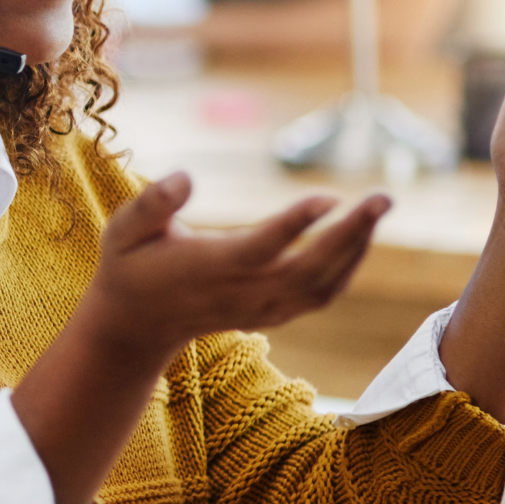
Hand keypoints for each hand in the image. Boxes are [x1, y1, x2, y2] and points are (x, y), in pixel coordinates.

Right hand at [74, 174, 391, 368]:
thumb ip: (151, 204)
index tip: (330, 197)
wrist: (136, 327)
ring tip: (378, 207)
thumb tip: (186, 176)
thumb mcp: (121, 232)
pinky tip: (361, 236)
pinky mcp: (271, 313)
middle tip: (383, 197)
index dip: (295, 225)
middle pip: (307, 270)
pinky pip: (320, 296)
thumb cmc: (129, 268)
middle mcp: (240, 293)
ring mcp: (259, 308)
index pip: (260, 249)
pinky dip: (348, 269)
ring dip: (357, 249)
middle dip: (351, 234)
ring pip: (322, 287)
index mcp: (207, 269)